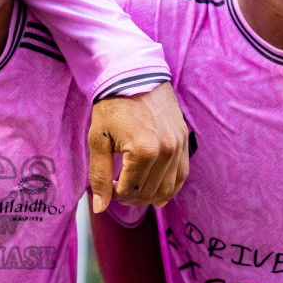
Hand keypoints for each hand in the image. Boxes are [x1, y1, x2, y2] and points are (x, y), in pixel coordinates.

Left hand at [87, 83, 190, 213]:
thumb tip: (101, 208)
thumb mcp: (98, 140)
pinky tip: (160, 196)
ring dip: (150, 196)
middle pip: (149, 191)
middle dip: (132, 197)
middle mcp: (166, 151)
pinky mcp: (185, 139)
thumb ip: (100, 176)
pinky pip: (182, 173)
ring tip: (135, 192)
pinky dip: (171, 188)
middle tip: (118, 190)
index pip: (130, 191)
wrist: (134, 74)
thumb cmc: (112, 105)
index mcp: (143, 152)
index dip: (116, 195)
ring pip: (168, 187)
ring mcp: (179, 145)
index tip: (109, 186)